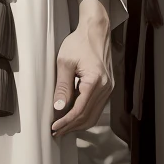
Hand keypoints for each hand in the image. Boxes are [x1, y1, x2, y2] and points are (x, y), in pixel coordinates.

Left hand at [52, 0, 112, 138]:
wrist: (95, 31)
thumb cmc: (79, 43)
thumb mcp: (65, 62)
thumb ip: (62, 86)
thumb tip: (58, 107)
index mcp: (95, 81)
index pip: (80, 110)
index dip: (66, 122)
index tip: (54, 127)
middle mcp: (106, 87)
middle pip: (88, 116)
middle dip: (71, 127)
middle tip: (56, 132)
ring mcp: (109, 88)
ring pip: (94, 115)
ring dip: (78, 124)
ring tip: (63, 127)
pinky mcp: (107, 87)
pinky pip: (97, 107)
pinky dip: (85, 115)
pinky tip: (73, 116)